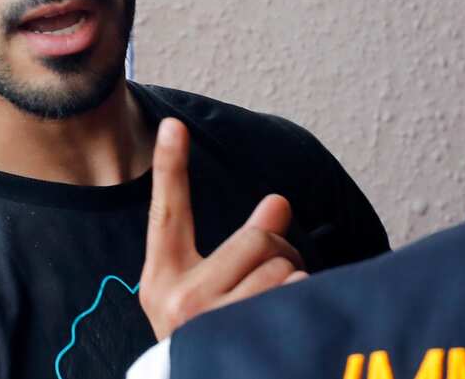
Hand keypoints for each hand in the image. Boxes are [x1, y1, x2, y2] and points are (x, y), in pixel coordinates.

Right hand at [138, 118, 309, 338]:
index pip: (168, 212)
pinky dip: (303, 297)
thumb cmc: (211, 337)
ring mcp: (211, 324)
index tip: (173, 125)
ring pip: (281, 267)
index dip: (170, 167)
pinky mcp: (241, 340)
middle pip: (256, 239)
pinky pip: (294, 293)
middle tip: (277, 270)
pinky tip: (285, 322)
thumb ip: (238, 245)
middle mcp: (179, 300)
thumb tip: (278, 202)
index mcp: (162, 278)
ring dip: (293, 278)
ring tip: (276, 304)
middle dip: (278, 249)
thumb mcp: (207, 290)